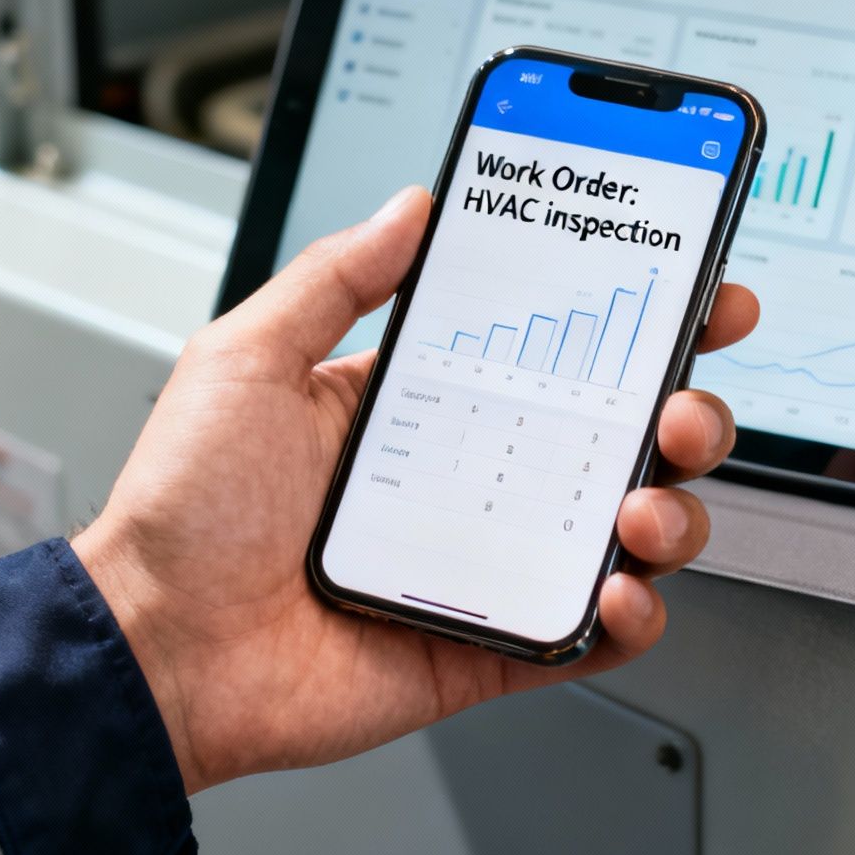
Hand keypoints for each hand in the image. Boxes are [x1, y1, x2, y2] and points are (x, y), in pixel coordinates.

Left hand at [71, 186, 757, 793]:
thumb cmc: (184, 510)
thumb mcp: (248, 356)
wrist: (157, 649)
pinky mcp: (491, 648)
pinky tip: (615, 591)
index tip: (697, 294)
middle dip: (684, 416)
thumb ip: (336, 276)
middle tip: (680, 408)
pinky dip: (629, 617)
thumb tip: (410, 205)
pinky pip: (589, 635)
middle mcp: (473, 480)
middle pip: (620, 439)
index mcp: (427, 406)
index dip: (641, 324)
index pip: (559, 353)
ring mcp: (488, 565)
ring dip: (668, 514)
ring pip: (625, 532)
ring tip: (638, 509)